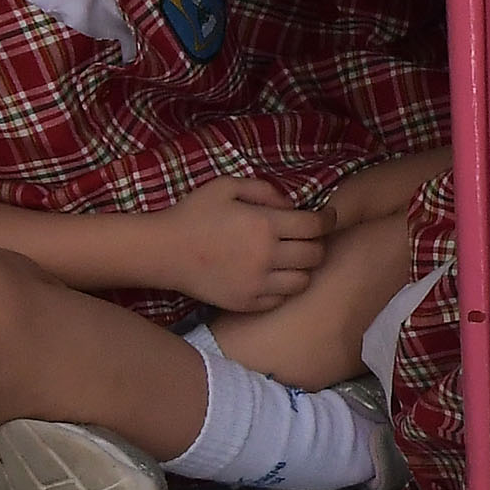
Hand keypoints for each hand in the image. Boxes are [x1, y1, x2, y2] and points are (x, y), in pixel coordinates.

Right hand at [157, 174, 327, 313]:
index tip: (327, 217)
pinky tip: (273, 275)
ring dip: (303, 268)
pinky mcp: (246, 304)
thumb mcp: (227, 186)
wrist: (162, 251)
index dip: (327, 220)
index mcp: (265, 225)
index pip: (315, 226)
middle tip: (307, 237)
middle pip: (315, 255)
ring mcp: (257, 285)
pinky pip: (280, 299)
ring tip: (291, 258)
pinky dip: (283, 287)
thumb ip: (265, 190)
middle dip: (317, 243)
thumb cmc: (193, 213)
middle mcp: (266, 257)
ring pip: (303, 281)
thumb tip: (291, 206)